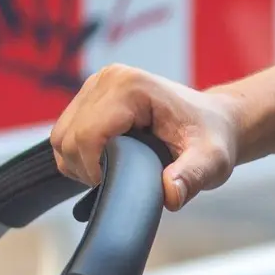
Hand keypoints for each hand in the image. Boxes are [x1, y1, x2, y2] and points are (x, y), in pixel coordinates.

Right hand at [50, 64, 239, 210]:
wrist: (213, 122)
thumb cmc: (211, 138)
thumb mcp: (211, 161)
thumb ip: (191, 177)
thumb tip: (169, 195)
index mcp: (131, 87)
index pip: (88, 135)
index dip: (96, 169)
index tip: (118, 183)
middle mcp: (108, 79)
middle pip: (68, 137)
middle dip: (87, 169)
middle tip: (119, 180)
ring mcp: (96, 85)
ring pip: (61, 137)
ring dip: (80, 164)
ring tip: (114, 172)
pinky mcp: (89, 97)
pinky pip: (64, 134)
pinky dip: (79, 156)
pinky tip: (107, 161)